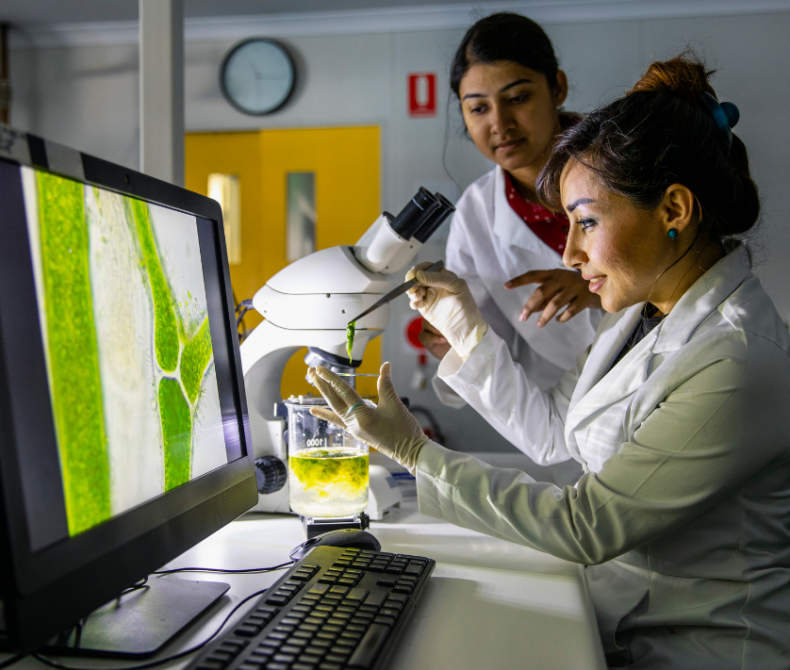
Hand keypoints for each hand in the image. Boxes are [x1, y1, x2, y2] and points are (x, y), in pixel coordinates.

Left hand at [307, 362, 427, 471]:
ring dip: (324, 395)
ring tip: (313, 384)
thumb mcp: (395, 404)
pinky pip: (338, 421)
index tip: (320, 369)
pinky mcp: (357, 432)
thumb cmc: (404, 430)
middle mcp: (354, 423)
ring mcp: (354, 429)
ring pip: (334, 409)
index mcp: (362, 416)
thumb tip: (385, 366)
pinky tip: (315, 410)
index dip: (331, 379)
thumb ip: (386, 384)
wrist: (410, 452)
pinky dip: (327, 414)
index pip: (344, 393)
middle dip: (322, 385)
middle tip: (311, 372)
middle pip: (334, 401)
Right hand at [406, 262, 487, 358]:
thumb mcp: (456, 287)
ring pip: (415, 288)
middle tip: (413, 287)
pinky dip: (413, 301)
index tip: (414, 274)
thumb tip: (419, 274)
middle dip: (413, 280)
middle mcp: (435, 284)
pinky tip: (417, 304)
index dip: (420, 268)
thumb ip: (438, 278)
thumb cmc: (466, 307)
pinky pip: (415, 301)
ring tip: (417, 297)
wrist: (466, 329)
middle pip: (418, 277)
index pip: (429, 267)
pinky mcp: (425, 307)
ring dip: (412, 291)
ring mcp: (429, 296)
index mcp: (445, 276)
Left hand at [505, 269, 600, 326]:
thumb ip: (545, 297)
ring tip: (539, 324)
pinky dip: (562, 317)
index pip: (533, 275)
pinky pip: (571, 310)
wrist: (604, 284)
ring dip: (545, 316)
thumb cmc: (574, 287)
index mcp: (554, 274)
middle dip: (530, 306)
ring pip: (555, 303)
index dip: (520, 280)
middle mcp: (563, 278)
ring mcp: (575, 288)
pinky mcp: (585, 297)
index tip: (506, 286)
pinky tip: (558, 320)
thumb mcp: (558, 288)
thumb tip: (531, 309)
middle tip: (522, 318)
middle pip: (542, 291)